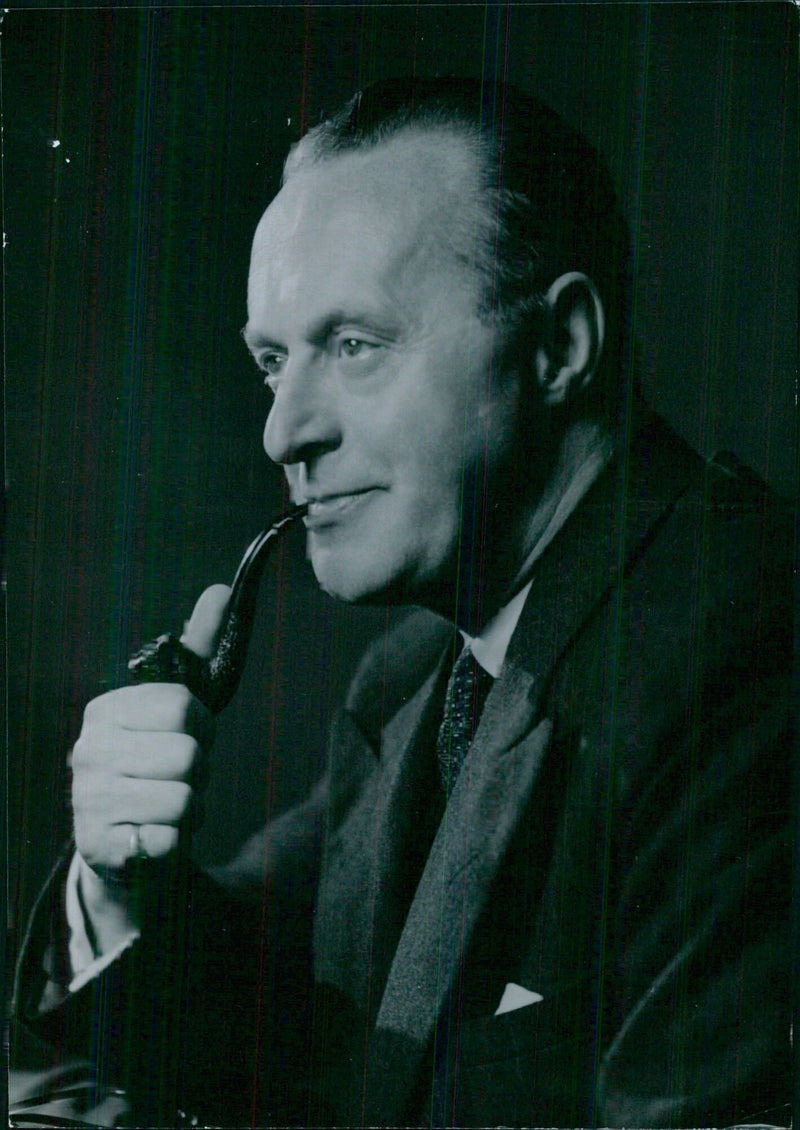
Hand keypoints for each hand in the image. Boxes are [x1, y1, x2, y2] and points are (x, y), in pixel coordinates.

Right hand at [71, 585, 229, 880]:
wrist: (125, 844)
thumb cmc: (158, 765)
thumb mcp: (177, 706)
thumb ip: (198, 648)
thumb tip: (220, 589)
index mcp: (106, 711)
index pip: (185, 708)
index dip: (204, 728)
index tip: (191, 738)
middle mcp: (88, 752)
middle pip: (189, 755)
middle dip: (198, 773)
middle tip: (177, 779)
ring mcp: (89, 802)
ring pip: (185, 800)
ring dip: (190, 809)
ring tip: (166, 807)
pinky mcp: (101, 849)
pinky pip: (171, 841)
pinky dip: (176, 843)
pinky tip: (156, 836)